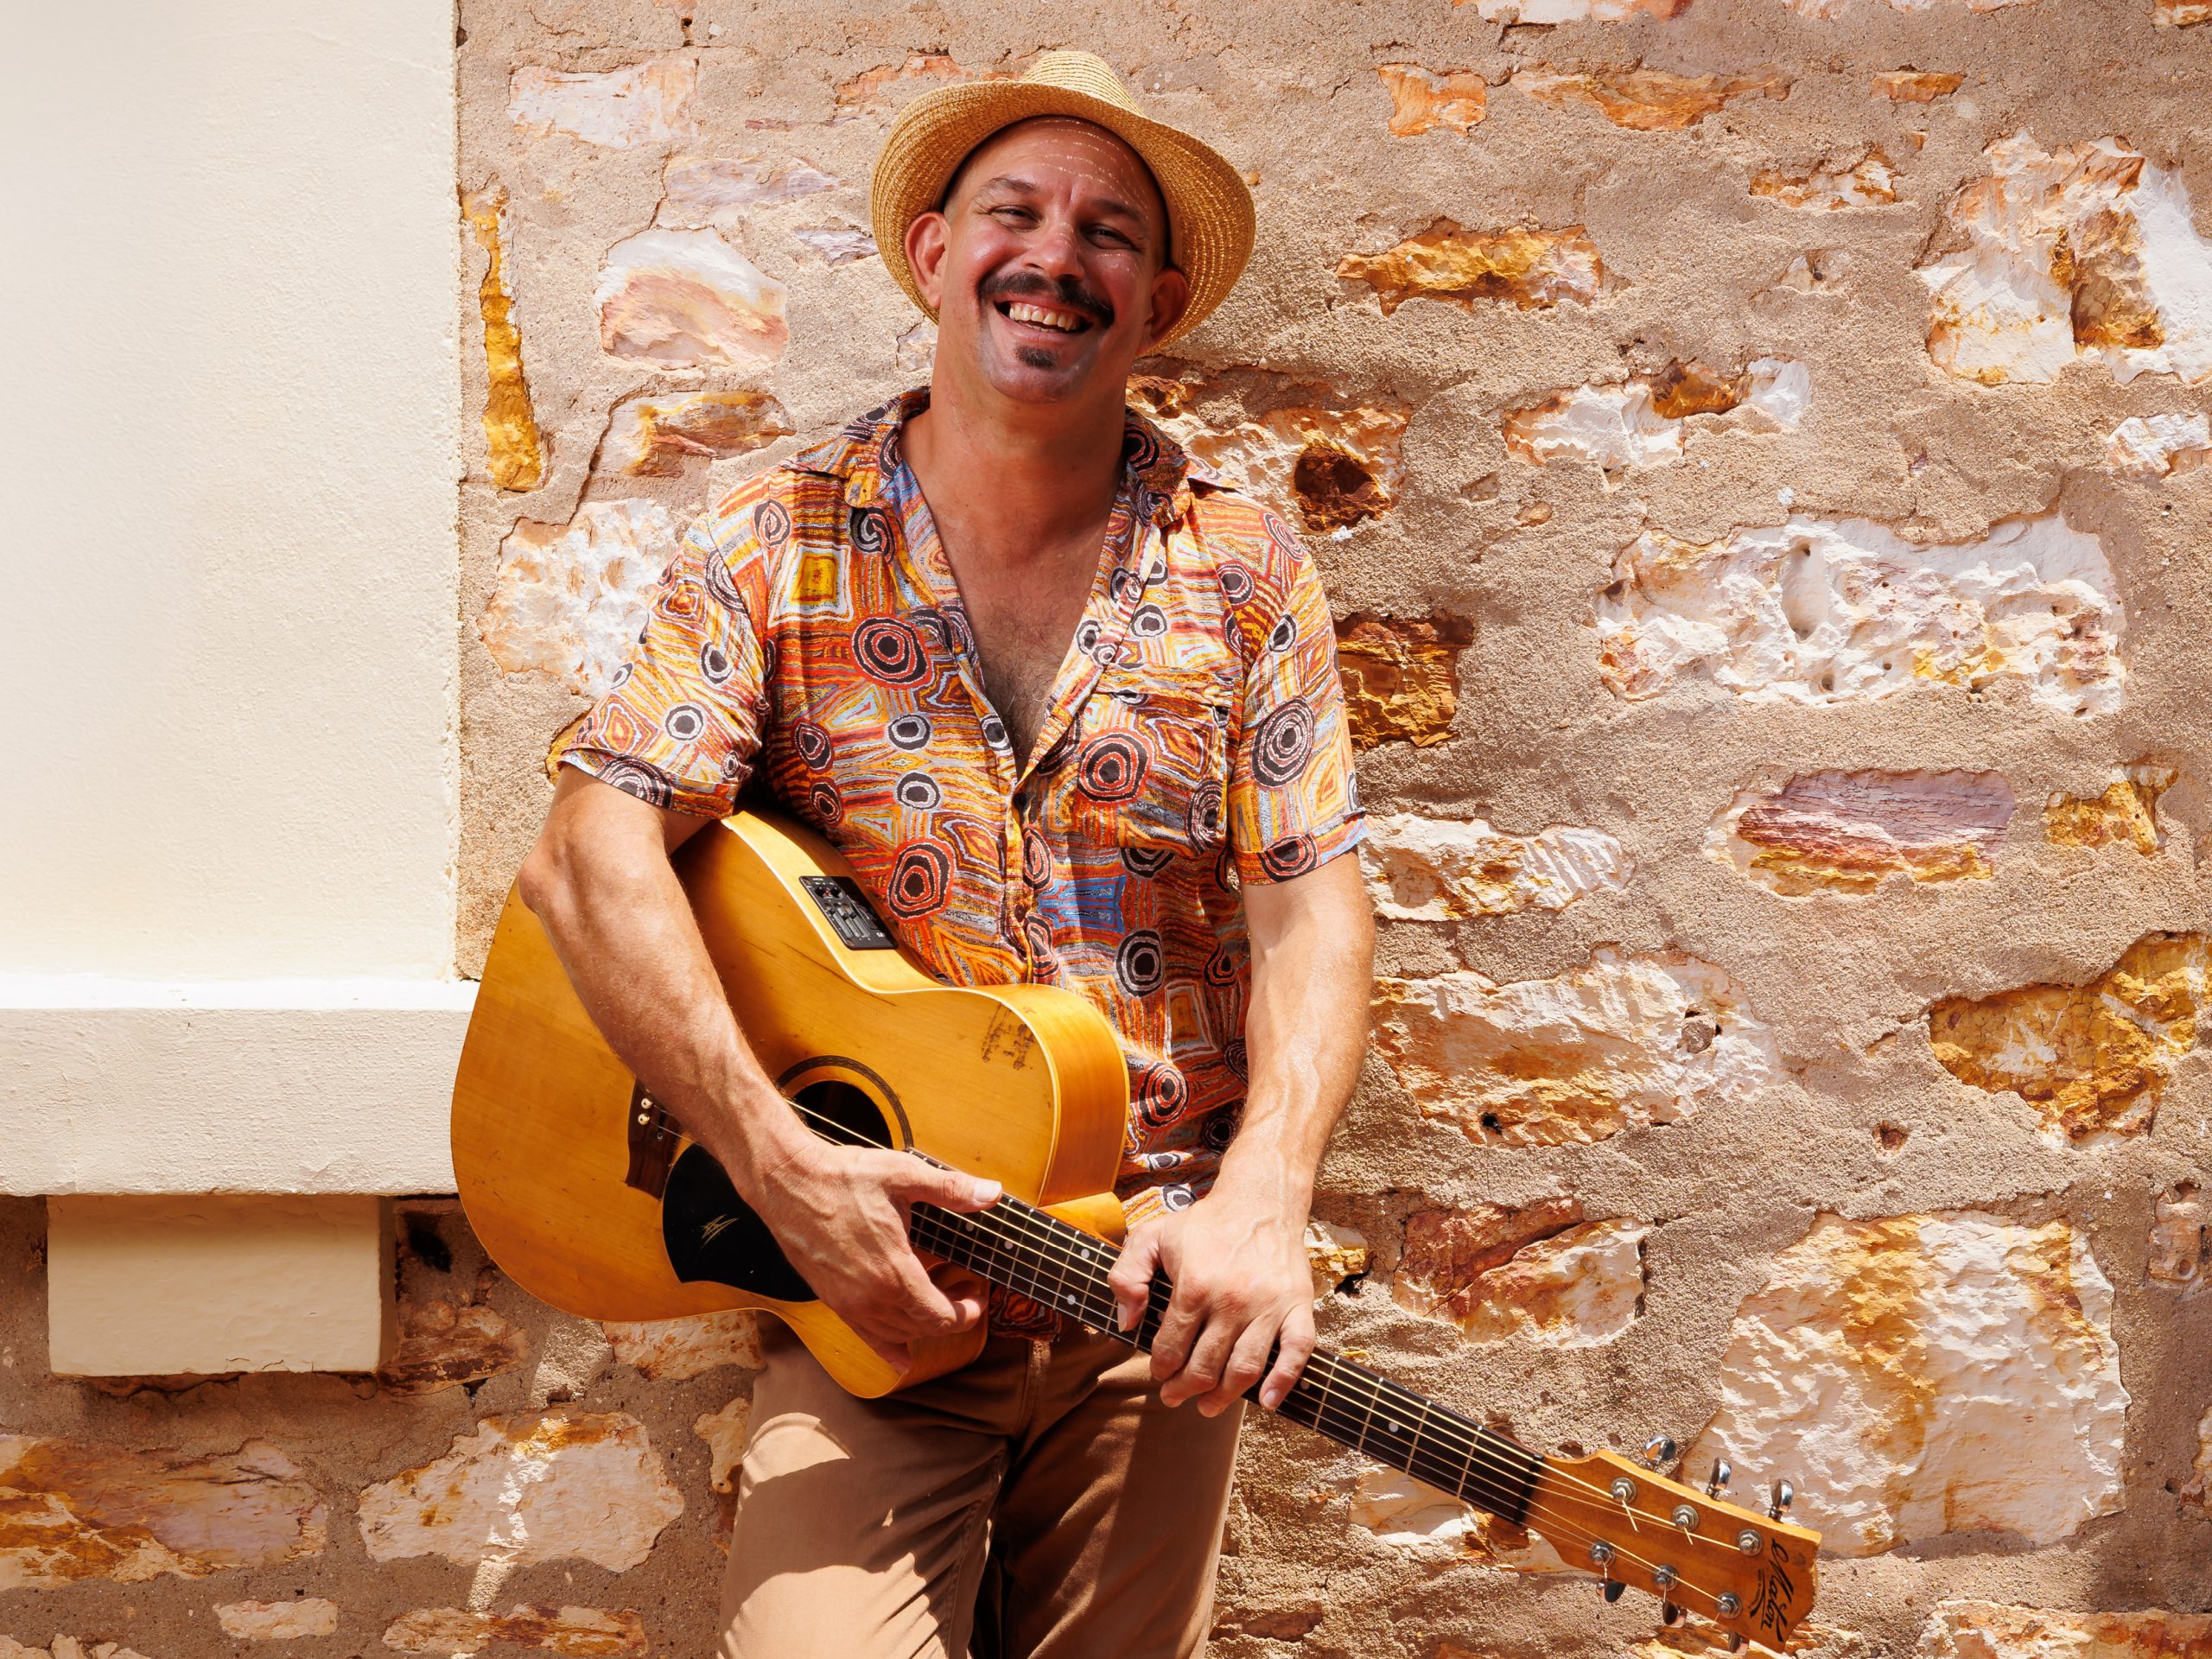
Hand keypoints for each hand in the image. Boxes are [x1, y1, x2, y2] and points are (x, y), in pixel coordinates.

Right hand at [748, 1139, 1000, 1372]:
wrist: (788, 1183)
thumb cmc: (844, 1177)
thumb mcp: (904, 1175)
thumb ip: (951, 1189)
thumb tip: (992, 1192)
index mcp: (894, 1273)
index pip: (943, 1317)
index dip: (969, 1312)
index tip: (978, 1290)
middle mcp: (871, 1299)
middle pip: (923, 1329)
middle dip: (953, 1314)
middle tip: (966, 1288)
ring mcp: (848, 1304)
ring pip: (898, 1335)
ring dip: (923, 1324)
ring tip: (938, 1297)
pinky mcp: (832, 1301)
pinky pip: (866, 1338)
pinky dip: (888, 1349)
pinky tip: (901, 1357)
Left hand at [1107, 1176, 1315, 1415]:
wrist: (1259, 1201)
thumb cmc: (1204, 1223)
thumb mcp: (1151, 1235)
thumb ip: (1126, 1276)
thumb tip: (1127, 1323)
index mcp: (1194, 1286)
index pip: (1171, 1347)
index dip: (1160, 1367)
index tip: (1159, 1372)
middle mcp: (1232, 1301)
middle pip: (1205, 1366)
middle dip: (1184, 1389)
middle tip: (1174, 1396)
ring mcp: (1268, 1306)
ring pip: (1244, 1369)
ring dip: (1223, 1397)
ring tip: (1207, 1407)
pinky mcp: (1297, 1306)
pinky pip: (1296, 1353)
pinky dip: (1283, 1382)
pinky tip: (1268, 1401)